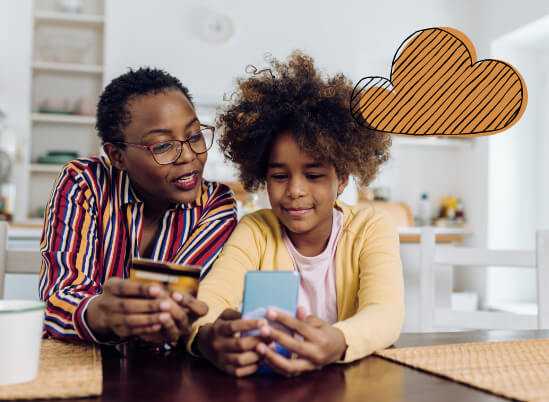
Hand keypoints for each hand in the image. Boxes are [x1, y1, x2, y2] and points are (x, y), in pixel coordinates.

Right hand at [85, 278, 207, 343]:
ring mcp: (110, 318)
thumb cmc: (124, 293)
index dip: (141, 289)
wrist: (103, 311)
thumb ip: (141, 284)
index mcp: (110, 287)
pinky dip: (146, 329)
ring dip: (149, 319)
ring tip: (166, 317)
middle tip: (167, 305)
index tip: (158, 289)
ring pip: (130, 320)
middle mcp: (107, 303)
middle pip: (128, 306)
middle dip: (149, 306)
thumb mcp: (126, 284)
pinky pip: (132, 331)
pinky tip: (158, 326)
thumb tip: (164, 284)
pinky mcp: (117, 330)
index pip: (124, 287)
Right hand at [194, 309, 266, 376]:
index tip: (264, 322)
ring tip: (269, 348)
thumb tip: (254, 313)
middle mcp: (218, 345)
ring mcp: (221, 359)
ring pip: (241, 360)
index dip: (250, 324)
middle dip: (258, 340)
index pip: (234, 326)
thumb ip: (237, 313)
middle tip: (271, 336)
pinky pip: (240, 371)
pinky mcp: (225, 370)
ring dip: (258, 354)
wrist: (204, 343)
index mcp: (218, 329)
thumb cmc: (220, 327)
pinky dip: (253, 366)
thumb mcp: (225, 316)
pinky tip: (262, 359)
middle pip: (240, 344)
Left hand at [255, 307, 346, 376]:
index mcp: (320, 338)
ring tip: (259, 347)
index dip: (284, 319)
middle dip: (277, 337)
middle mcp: (316, 353)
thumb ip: (305, 318)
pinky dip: (275, 366)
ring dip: (273, 357)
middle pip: (294, 346)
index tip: (269, 312)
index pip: (300, 327)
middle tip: (262, 329)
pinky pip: (288, 373)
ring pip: (290, 366)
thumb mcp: (318, 322)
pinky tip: (264, 357)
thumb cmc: (325, 332)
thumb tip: (298, 309)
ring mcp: (310, 365)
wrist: (338, 349)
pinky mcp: (305, 372)